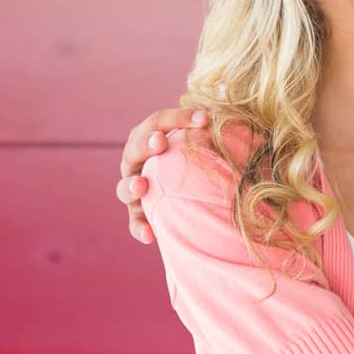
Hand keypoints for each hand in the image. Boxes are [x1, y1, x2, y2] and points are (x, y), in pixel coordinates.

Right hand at [116, 106, 208, 243]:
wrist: (193, 188)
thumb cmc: (201, 154)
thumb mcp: (205, 139)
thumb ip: (210, 129)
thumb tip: (229, 117)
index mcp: (151, 136)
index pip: (159, 121)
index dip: (179, 117)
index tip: (205, 118)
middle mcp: (137, 160)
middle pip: (135, 148)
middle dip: (146, 143)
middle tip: (160, 142)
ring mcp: (135, 187)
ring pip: (125, 187)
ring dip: (131, 185)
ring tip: (141, 186)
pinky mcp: (138, 213)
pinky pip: (135, 222)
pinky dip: (139, 228)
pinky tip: (149, 235)